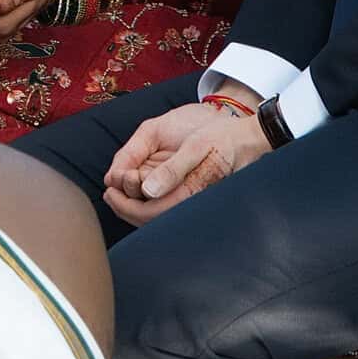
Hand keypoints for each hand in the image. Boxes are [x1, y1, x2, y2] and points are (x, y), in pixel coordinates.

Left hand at [104, 96, 264, 223]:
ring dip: (134, 204)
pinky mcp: (192, 195)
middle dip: (125, 207)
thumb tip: (147, 191)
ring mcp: (191, 201)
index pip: (148, 214)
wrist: (249, 139)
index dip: (124, 205)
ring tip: (118, 188)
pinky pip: (164, 206)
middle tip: (108, 191)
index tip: (108, 189)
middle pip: (149, 219)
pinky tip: (138, 187)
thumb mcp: (195, 146)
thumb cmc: (223, 139)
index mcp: (190, 194)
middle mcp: (190, 204)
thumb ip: (172, 169)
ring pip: (155, 215)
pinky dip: (146, 201)